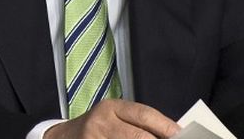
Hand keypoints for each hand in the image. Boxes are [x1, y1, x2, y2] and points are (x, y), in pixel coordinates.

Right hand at [45, 99, 180, 138]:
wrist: (62, 138)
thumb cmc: (95, 127)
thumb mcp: (113, 116)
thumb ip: (138, 123)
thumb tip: (170, 134)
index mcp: (111, 108)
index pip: (144, 115)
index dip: (165, 126)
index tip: (181, 135)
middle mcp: (101, 123)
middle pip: (138, 137)